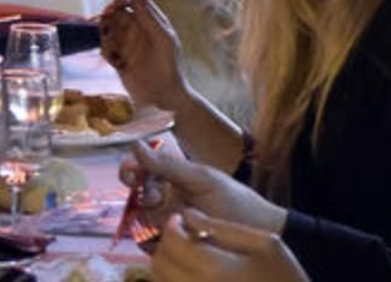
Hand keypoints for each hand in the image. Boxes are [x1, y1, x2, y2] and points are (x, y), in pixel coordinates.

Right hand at [98, 0, 189, 110]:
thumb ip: (148, 15)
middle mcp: (136, 31)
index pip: (131, 2)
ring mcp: (126, 45)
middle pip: (115, 14)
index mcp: (149, 22)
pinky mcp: (117, 59)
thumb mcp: (162, 38)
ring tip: (114, 50)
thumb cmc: (169, 66)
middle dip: (109, 17)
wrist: (164, 97)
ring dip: (106, 36)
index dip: (121, 0)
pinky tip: (116, 62)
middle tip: (108, 26)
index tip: (116, 4)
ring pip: (107, 30)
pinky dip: (106, 52)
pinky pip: (104, 48)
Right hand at [121, 143, 286, 236]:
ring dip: (141, 214)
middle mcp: (166, 201)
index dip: (132, 169)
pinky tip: (161, 234)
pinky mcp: (172, 247)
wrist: (259, 235)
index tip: (131, 170)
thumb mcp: (202, 178)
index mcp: (172, 179)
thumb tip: (134, 144)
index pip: (142, 170)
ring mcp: (168, 225)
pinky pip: (149, 243)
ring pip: (139, 218)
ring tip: (160, 214)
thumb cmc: (235, 202)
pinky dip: (148, 238)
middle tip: (143, 192)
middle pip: (135, 193)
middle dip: (134, 191)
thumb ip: (168, 164)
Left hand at [152, 210, 309, 281]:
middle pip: (160, 262)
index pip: (171, 239)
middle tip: (182, 236)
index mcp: (213, 268)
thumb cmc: (287, 278)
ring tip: (187, 255)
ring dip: (165, 264)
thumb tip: (187, 216)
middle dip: (166, 244)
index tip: (182, 220)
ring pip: (160, 281)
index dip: (172, 224)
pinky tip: (191, 274)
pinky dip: (172, 280)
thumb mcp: (265, 243)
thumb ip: (222, 227)